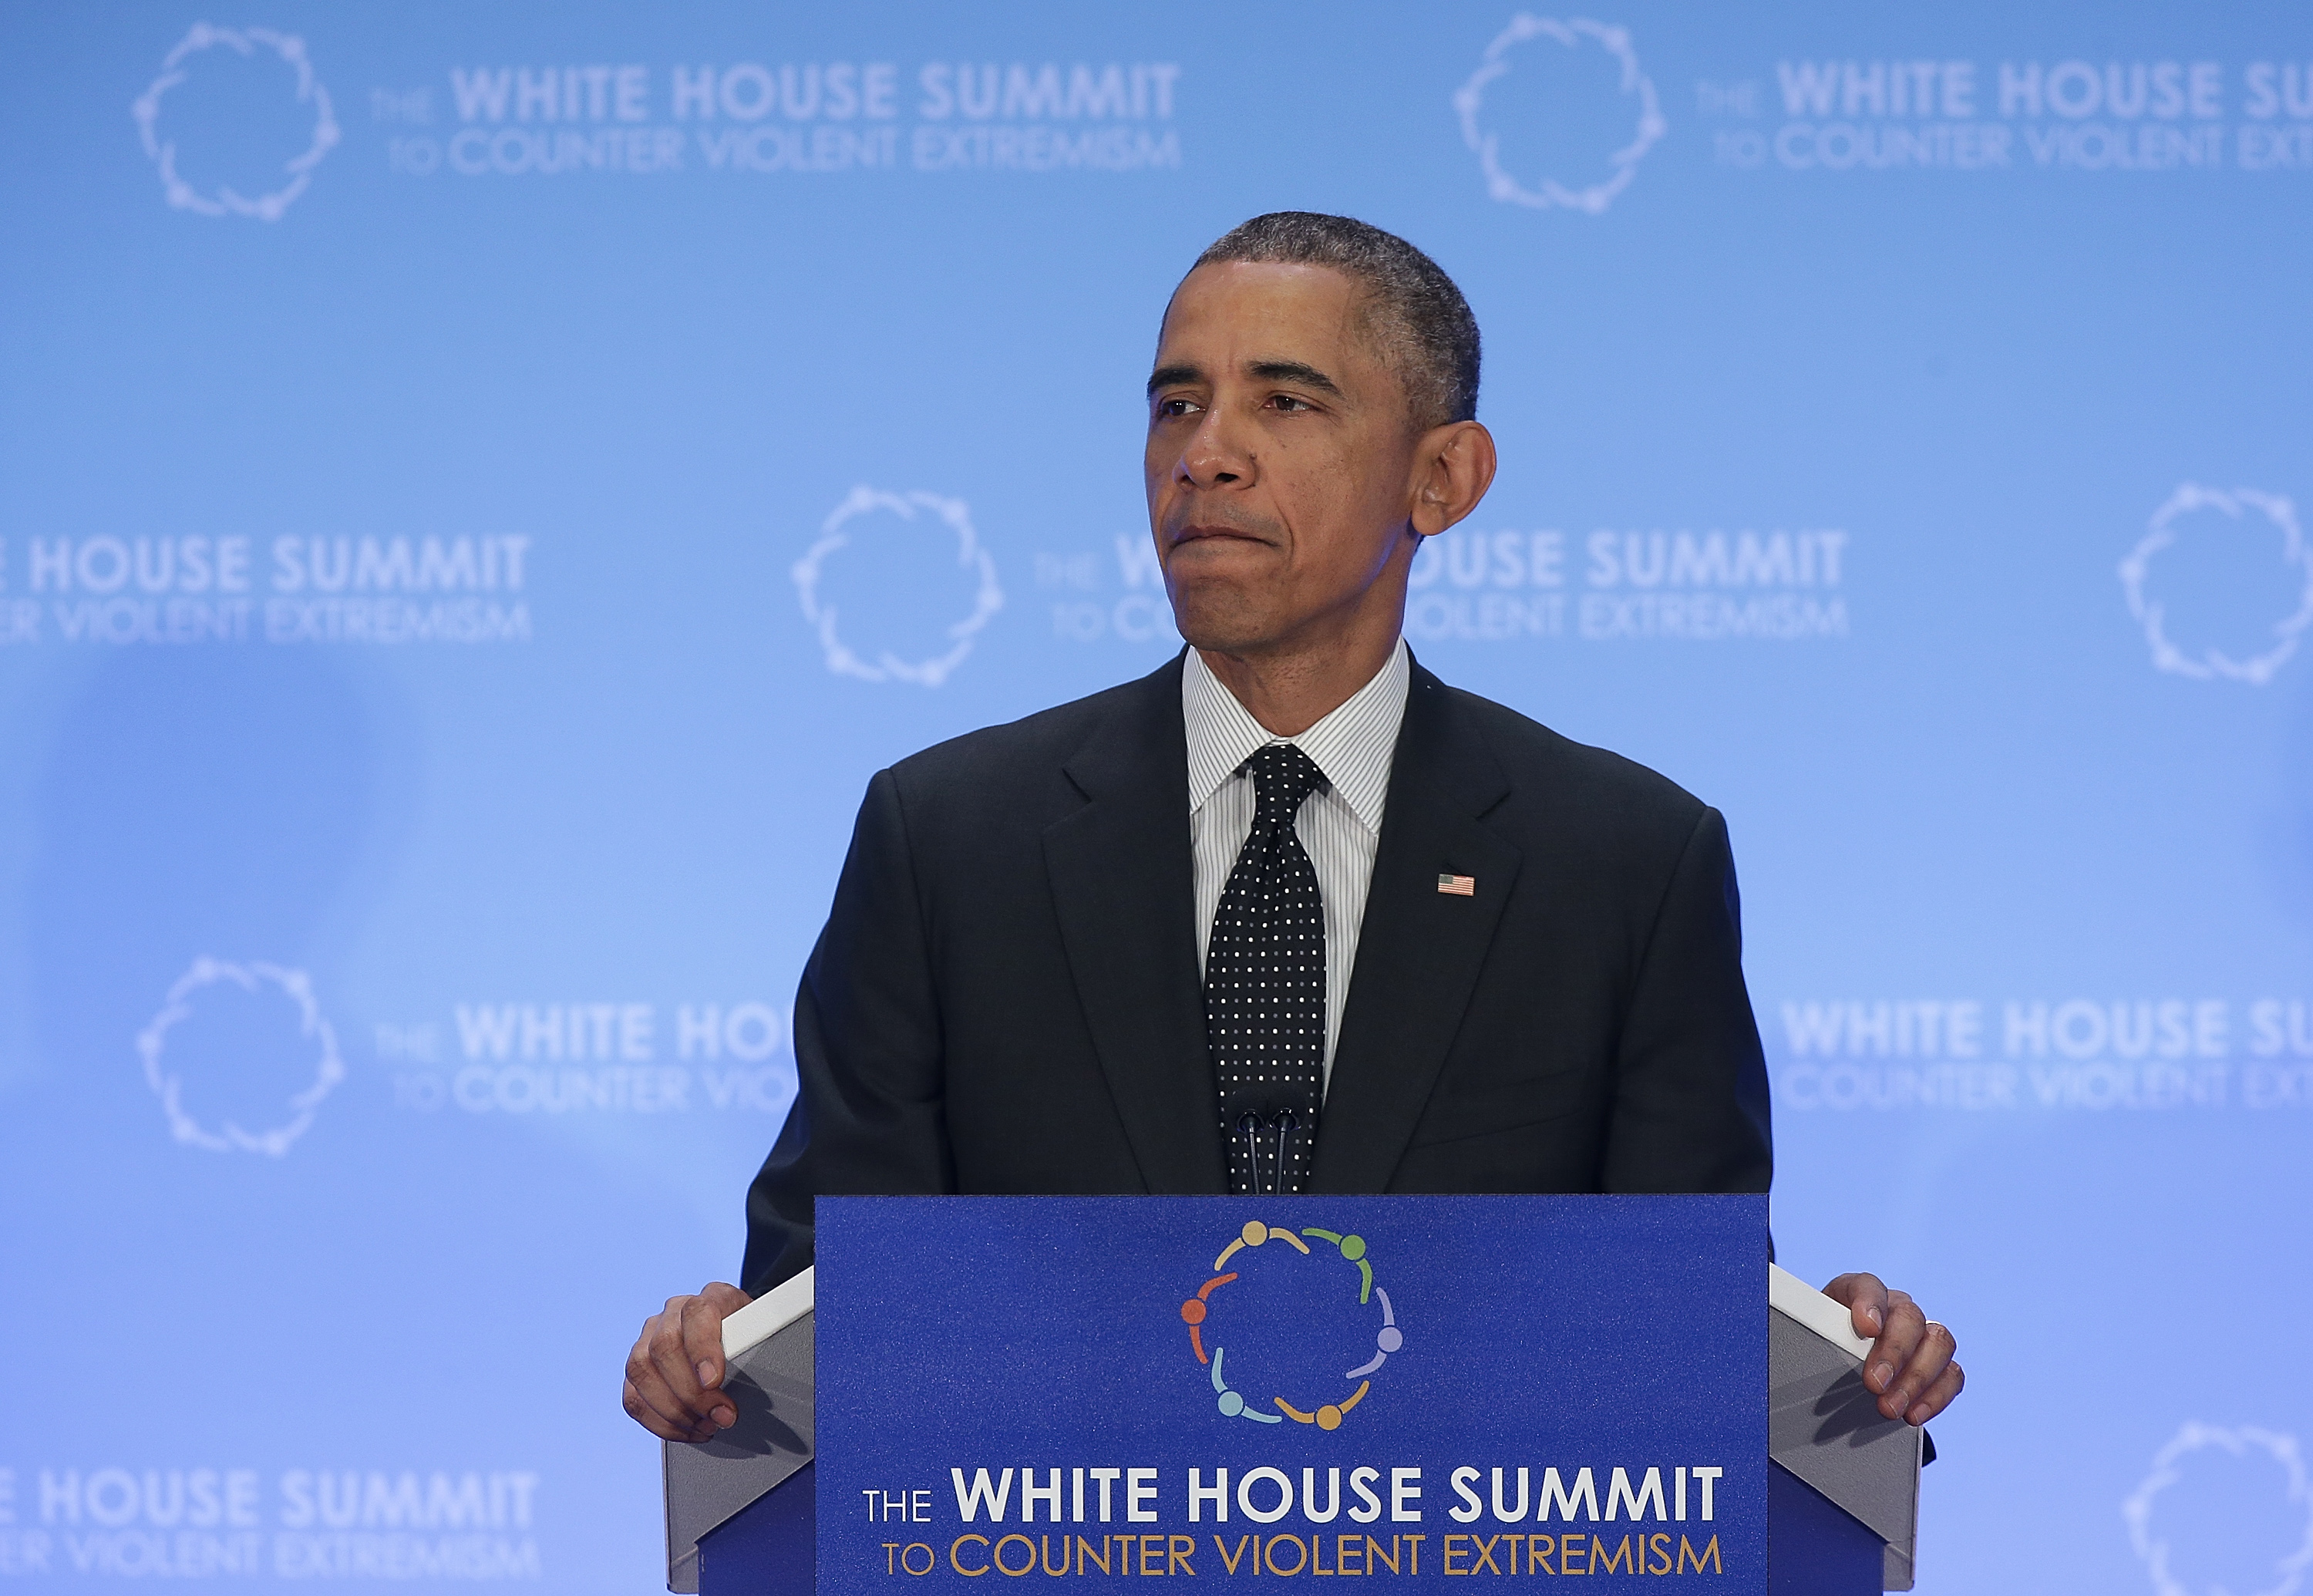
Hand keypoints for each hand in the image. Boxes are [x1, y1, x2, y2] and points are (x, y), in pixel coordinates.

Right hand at [623, 1283, 751, 1441]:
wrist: (738, 1333)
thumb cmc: (751, 1336)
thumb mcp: (764, 1333)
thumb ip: (758, 1346)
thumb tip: (759, 1377)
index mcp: (711, 1298)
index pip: (698, 1313)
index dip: (702, 1349)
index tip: (714, 1381)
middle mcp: (675, 1312)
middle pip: (664, 1347)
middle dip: (692, 1392)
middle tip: (721, 1416)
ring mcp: (650, 1336)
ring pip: (641, 1370)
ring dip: (674, 1409)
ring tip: (706, 1425)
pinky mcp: (638, 1366)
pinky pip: (633, 1396)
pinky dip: (659, 1421)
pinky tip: (687, 1429)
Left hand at [1820, 1273, 1962, 1426]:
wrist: (1840, 1361)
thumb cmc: (1823, 1344)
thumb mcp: (1811, 1336)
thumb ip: (1811, 1337)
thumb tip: (1800, 1354)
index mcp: (1859, 1293)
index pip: (1868, 1285)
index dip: (1870, 1304)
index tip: (1866, 1327)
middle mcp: (1895, 1307)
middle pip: (1909, 1316)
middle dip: (1894, 1352)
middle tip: (1874, 1384)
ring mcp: (1921, 1333)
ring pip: (1939, 1341)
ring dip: (1917, 1378)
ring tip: (1891, 1408)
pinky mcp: (1938, 1362)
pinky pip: (1952, 1373)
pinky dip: (1936, 1396)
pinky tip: (1913, 1415)